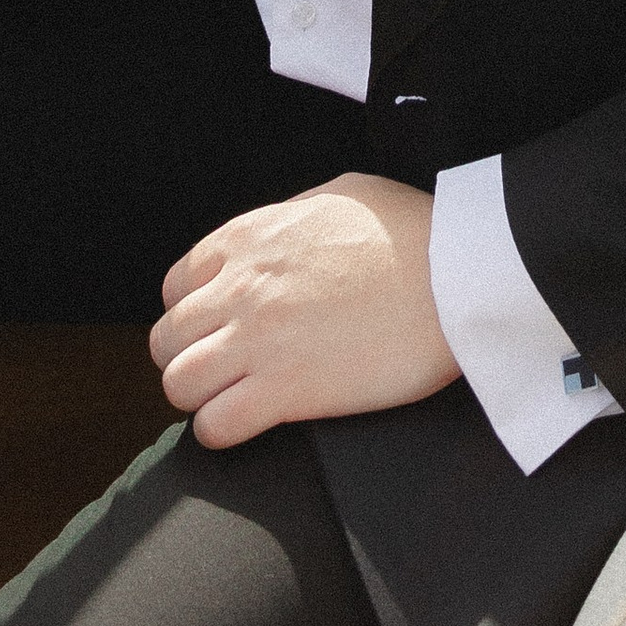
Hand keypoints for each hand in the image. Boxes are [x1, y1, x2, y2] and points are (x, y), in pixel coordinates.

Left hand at [152, 173, 458, 447]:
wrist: (458, 274)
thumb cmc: (414, 230)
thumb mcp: (342, 194)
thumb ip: (292, 215)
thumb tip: (278, 234)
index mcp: (251, 237)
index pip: (176, 285)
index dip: (192, 311)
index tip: (217, 327)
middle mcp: (241, 288)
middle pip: (168, 339)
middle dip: (187, 356)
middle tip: (222, 368)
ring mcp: (259, 341)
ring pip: (178, 384)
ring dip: (199, 396)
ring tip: (231, 398)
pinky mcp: (286, 391)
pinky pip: (215, 425)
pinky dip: (221, 430)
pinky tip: (249, 423)